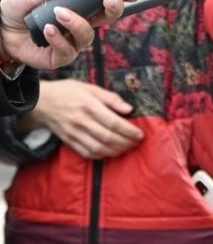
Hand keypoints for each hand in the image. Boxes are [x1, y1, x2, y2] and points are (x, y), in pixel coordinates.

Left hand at [0, 0, 140, 70]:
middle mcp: (80, 23)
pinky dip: (59, 39)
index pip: (108, 0)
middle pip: (108, 19)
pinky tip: (48, 29)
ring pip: (88, 37)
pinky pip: (68, 51)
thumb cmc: (18, 6)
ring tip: (59, 14)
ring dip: (77, 24)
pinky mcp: (59, 57)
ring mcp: (71, 41)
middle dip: (113, 9)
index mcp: (81, 4)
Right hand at [21, 78, 143, 158]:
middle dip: (125, 142)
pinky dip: (101, 155)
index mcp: (88, 105)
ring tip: (127, 148)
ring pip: (98, 148)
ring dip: (116, 151)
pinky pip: (87, 153)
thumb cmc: (68, 91)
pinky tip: (111, 152)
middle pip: (107, 137)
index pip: (113, 122)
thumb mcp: (89, 87)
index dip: (128, 130)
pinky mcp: (68, 141)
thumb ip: (110, 98)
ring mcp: (73, 133)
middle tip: (136, 142)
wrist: (41, 101)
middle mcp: (80, 121)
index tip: (140, 134)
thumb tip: (129, 109)